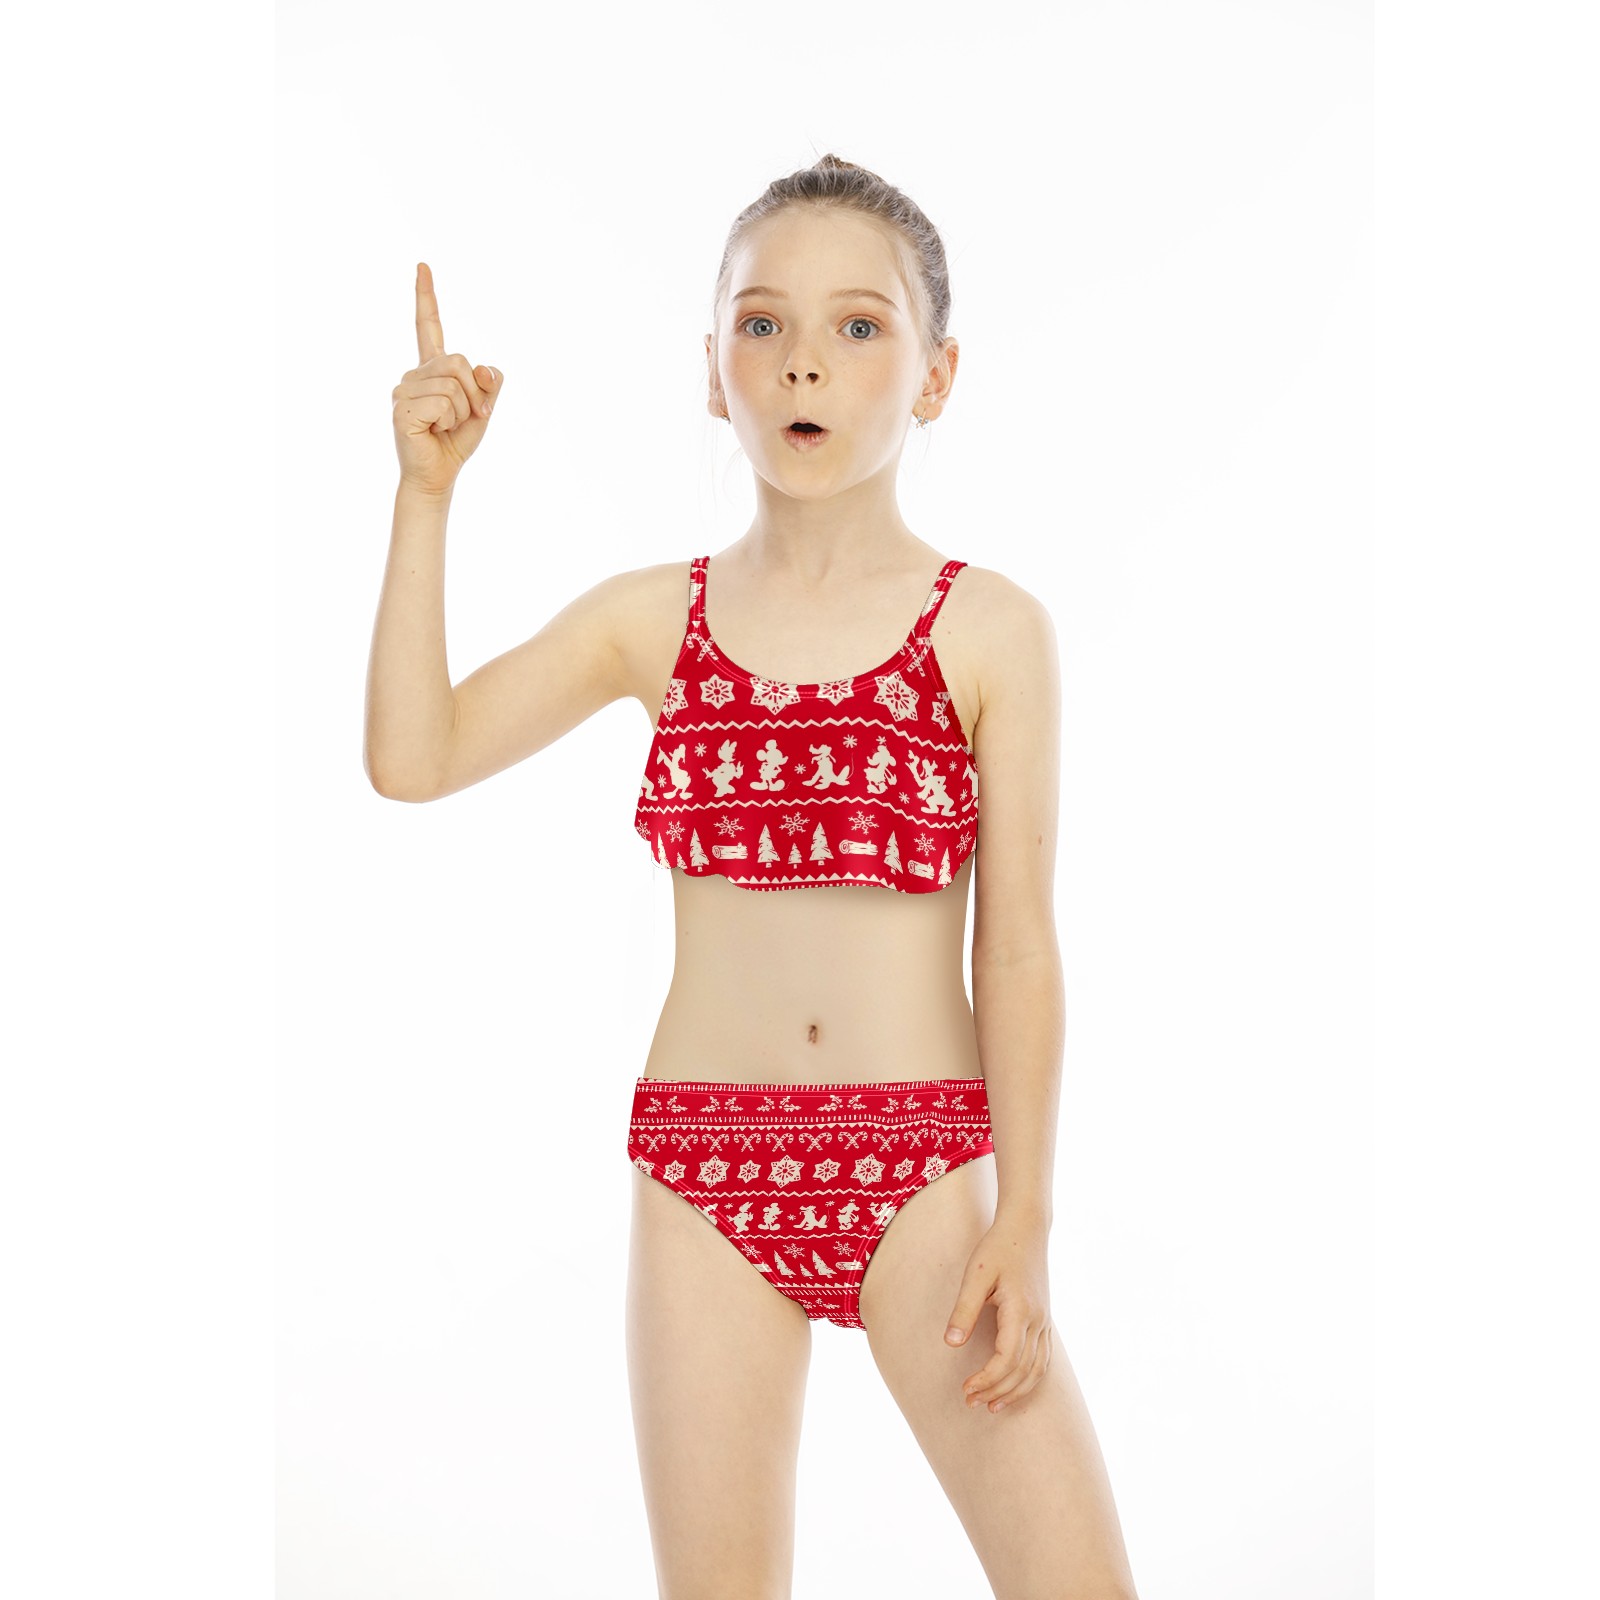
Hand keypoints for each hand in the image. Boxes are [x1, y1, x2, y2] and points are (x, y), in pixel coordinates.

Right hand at [391, 261, 502, 496]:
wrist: (438, 475)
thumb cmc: (455, 442)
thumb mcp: (483, 409)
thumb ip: (489, 384)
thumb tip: (485, 369)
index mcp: (432, 369)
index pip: (428, 326)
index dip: (426, 297)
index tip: (422, 266)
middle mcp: (415, 374)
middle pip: (458, 361)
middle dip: (476, 392)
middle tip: (470, 416)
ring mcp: (405, 390)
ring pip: (453, 384)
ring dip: (463, 411)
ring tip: (446, 426)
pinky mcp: (402, 409)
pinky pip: (442, 402)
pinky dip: (449, 420)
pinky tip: (434, 430)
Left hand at [943, 1214, 1054, 1414]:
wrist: (1026, 1228)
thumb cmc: (997, 1248)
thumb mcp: (975, 1274)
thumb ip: (964, 1309)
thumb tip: (951, 1344)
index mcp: (1020, 1311)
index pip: (1006, 1359)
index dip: (986, 1379)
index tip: (965, 1389)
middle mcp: (1037, 1321)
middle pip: (1021, 1370)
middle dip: (996, 1391)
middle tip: (970, 1402)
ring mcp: (1044, 1322)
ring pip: (1037, 1370)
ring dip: (1015, 1392)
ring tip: (991, 1406)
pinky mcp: (1044, 1320)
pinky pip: (1043, 1360)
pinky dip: (1030, 1379)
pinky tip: (1014, 1387)